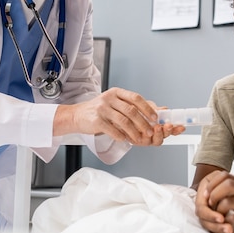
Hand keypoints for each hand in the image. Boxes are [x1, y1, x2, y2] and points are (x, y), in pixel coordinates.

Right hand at [54, 87, 184, 143]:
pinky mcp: (95, 120)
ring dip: (134, 131)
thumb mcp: (115, 103)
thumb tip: (156, 109)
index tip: (155, 117)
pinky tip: (124, 139)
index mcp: (117, 93)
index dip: (147, 108)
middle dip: (143, 123)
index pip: (136, 98)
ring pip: (123, 121)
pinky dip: (120, 136)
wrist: (77, 115)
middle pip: (131, 111)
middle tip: (150, 131)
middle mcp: (109, 98)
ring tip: (139, 138)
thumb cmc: (100, 110)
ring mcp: (102, 109)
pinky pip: (112, 129)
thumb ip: (132, 106)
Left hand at [195, 171, 233, 232]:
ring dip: (218, 210)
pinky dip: (227, 221)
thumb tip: (208, 187)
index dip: (212, 183)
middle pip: (227, 185)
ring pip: (228, 202)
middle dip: (214, 195)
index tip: (206, 194)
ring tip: (218, 216)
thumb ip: (228, 187)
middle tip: (210, 204)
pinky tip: (227, 223)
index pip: (223, 175)